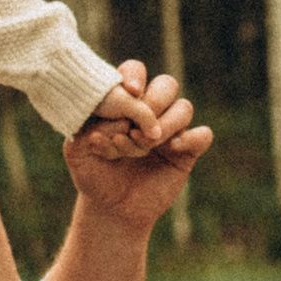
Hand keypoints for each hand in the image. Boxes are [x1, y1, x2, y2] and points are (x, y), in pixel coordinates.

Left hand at [63, 63, 210, 232]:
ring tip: (143, 145)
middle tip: (133, 128)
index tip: (130, 92)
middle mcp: (151, 111)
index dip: (135, 75)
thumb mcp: (77, 150)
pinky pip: (203, 135)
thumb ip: (87, 127)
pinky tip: (173, 149)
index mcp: (125, 101)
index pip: (136, 71)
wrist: (111, 209)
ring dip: (165, 124)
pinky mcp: (186, 152)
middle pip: (166, 85)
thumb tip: (118, 117)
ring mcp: (171, 130)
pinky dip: (192, 138)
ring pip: (184, 108)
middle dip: (152, 103)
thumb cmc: (93, 174)